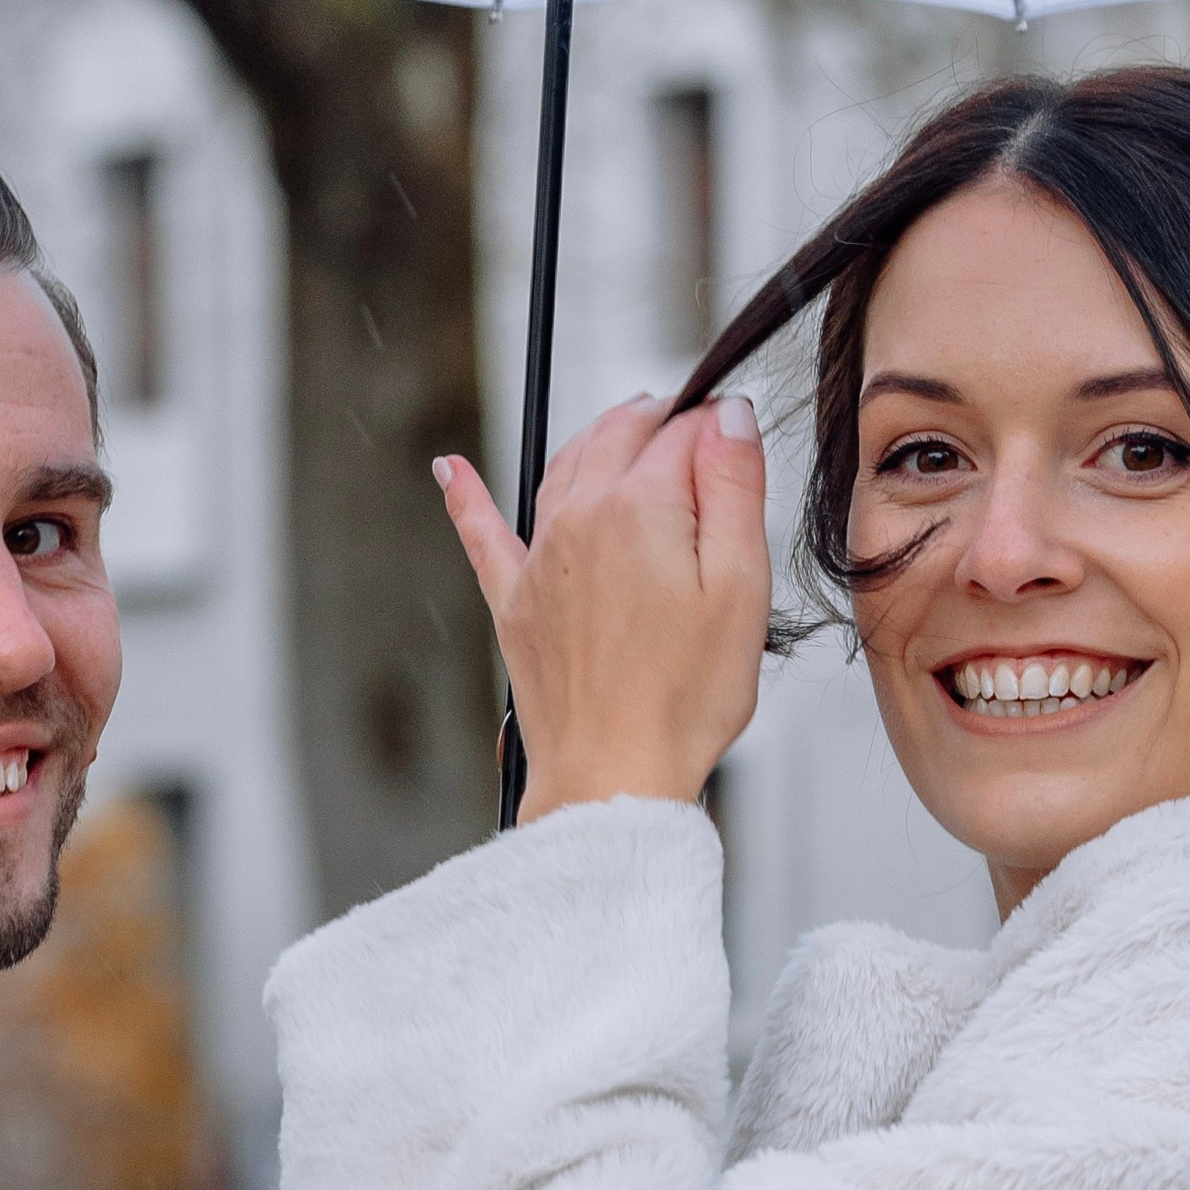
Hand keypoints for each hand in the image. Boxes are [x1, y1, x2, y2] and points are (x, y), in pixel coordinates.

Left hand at [436, 393, 768, 822]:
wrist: (613, 774)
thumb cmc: (684, 698)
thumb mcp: (740, 586)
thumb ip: (734, 488)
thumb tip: (727, 416)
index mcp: (639, 508)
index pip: (683, 431)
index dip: (718, 426)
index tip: (739, 437)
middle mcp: (579, 518)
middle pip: (620, 436)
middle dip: (660, 419)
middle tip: (695, 427)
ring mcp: (539, 559)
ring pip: (565, 468)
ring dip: (600, 439)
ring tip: (630, 428)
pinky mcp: (514, 602)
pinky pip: (482, 533)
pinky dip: (466, 497)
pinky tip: (449, 470)